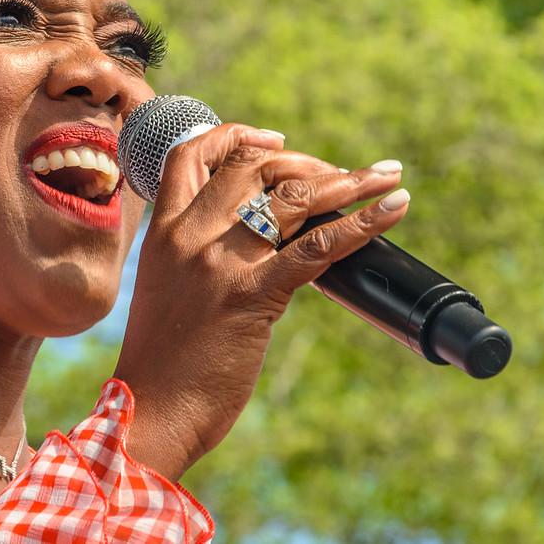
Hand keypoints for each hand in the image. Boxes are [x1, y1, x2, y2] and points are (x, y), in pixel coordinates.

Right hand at [112, 123, 408, 480]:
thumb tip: (249, 236)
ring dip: (348, 180)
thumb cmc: (162, 359)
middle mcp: (188, 235)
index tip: (273, 139)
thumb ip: (193, 254)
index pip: (191, 154)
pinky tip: (393, 208)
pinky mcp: (251, 295)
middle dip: (303, 160)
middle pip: (252, 166)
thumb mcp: (164, 288)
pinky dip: (363, 222)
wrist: (149, 409)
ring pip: (291, 197)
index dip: (236, 135)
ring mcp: (219, 262)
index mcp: (163, 231)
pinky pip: (317, 247)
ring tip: (386, 176)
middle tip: (336, 176)